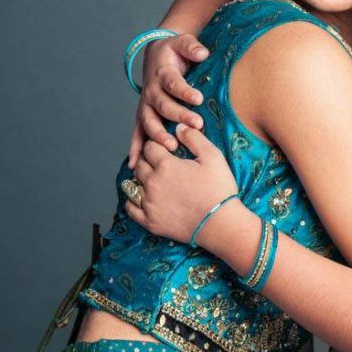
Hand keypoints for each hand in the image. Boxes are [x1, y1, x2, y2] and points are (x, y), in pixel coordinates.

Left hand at [124, 128, 239, 244]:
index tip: (166, 149)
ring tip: (152, 180)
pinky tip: (142, 197)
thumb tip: (178, 127)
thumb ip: (194, 138)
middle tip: (160, 163)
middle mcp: (153, 183)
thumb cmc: (219, 190)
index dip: (158, 145)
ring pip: (133, 184)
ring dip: (141, 179)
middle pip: (140, 165)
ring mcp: (149, 204)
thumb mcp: (213, 157)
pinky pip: (130, 208)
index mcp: (166, 165)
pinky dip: (133, 200)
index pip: (150, 147)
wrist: (220, 225)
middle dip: (148, 161)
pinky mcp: (150, 222)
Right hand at [128, 35, 208, 167]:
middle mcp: (151, 91)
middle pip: (163, 105)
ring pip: (149, 122)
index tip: (197, 98)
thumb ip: (192, 46)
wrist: (157, 56)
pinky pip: (137, 134)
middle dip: (179, 115)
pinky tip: (134, 165)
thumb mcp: (183, 42)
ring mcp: (146, 105)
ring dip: (158, 135)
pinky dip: (135, 149)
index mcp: (162, 73)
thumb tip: (202, 52)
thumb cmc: (174, 52)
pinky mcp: (143, 116)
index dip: (184, 90)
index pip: (173, 83)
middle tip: (197, 124)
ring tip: (172, 147)